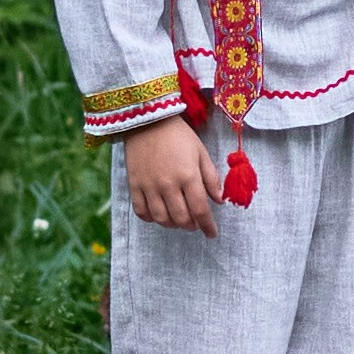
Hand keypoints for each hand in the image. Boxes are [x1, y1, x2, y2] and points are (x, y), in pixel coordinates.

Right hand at [124, 114, 223, 234]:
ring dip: (173, 224)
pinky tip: (158, 215)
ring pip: (161, 219)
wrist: (148, 120)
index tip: (212, 233)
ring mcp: (149, 186)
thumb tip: (218, 200)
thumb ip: (211, 177)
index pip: (200, 210)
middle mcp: (168, 185)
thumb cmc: (178, 135)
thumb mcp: (200, 152)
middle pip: (181, 218)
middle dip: (192, 226)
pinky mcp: (134, 185)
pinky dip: (151, 218)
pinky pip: (141, 211)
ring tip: (179, 220)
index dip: (208, 226)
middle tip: (196, 224)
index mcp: (188, 176)